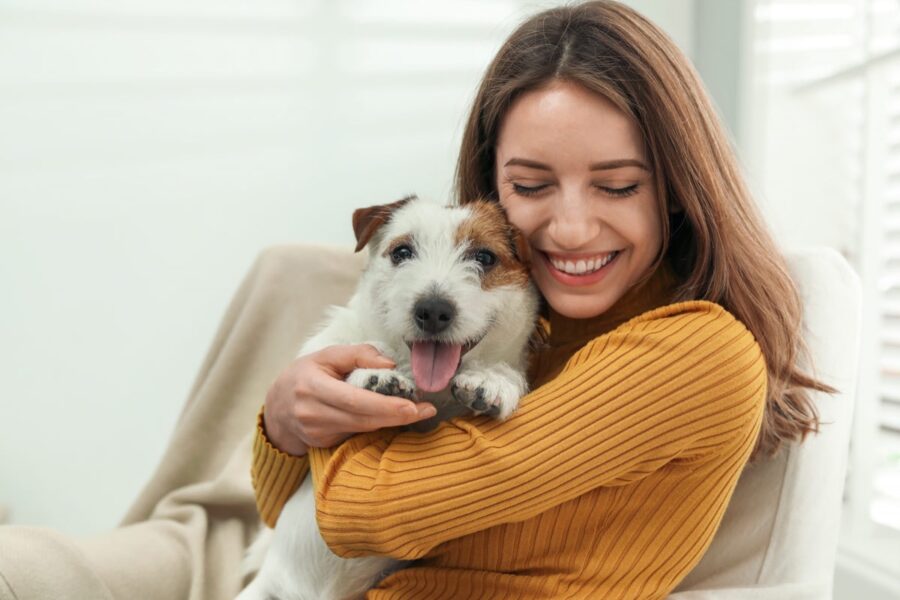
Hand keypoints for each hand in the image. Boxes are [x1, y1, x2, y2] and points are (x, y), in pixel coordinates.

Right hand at [263, 344, 436, 455]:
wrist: (277, 408)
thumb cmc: (305, 375)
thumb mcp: (326, 355)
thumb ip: (358, 354)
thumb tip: (389, 364)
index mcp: (312, 387)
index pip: (354, 400)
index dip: (384, 406)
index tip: (411, 406)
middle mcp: (312, 413)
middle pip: (362, 419)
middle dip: (397, 417)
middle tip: (426, 411)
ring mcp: (317, 433)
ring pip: (362, 429)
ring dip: (391, 422)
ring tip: (418, 412)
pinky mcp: (323, 444)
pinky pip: (356, 434)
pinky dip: (376, 426)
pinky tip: (391, 417)